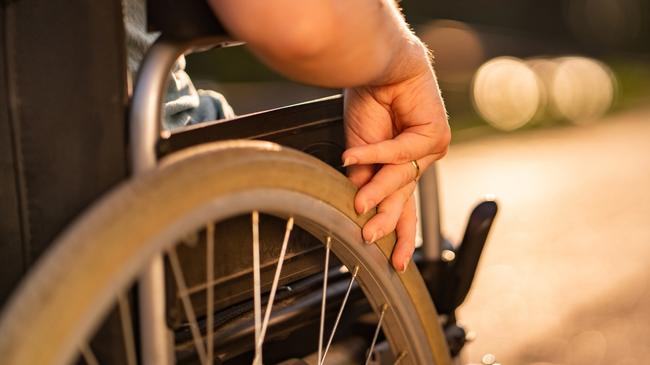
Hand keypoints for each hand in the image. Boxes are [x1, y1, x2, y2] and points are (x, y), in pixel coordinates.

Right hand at [342, 45, 449, 272]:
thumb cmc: (368, 101)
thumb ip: (365, 177)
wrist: (378, 66)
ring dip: (378, 191)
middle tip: (377, 245)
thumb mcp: (359, 148)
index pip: (401, 205)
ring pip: (402, 179)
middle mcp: (417, 160)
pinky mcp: (435, 135)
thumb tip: (362, 205)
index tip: (395, 262)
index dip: (397, 232)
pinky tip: (352, 154)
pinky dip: (375, 154)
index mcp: (400, 166)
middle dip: (391, 224)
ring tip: (359, 205)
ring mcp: (429, 149)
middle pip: (406, 200)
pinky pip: (401, 153)